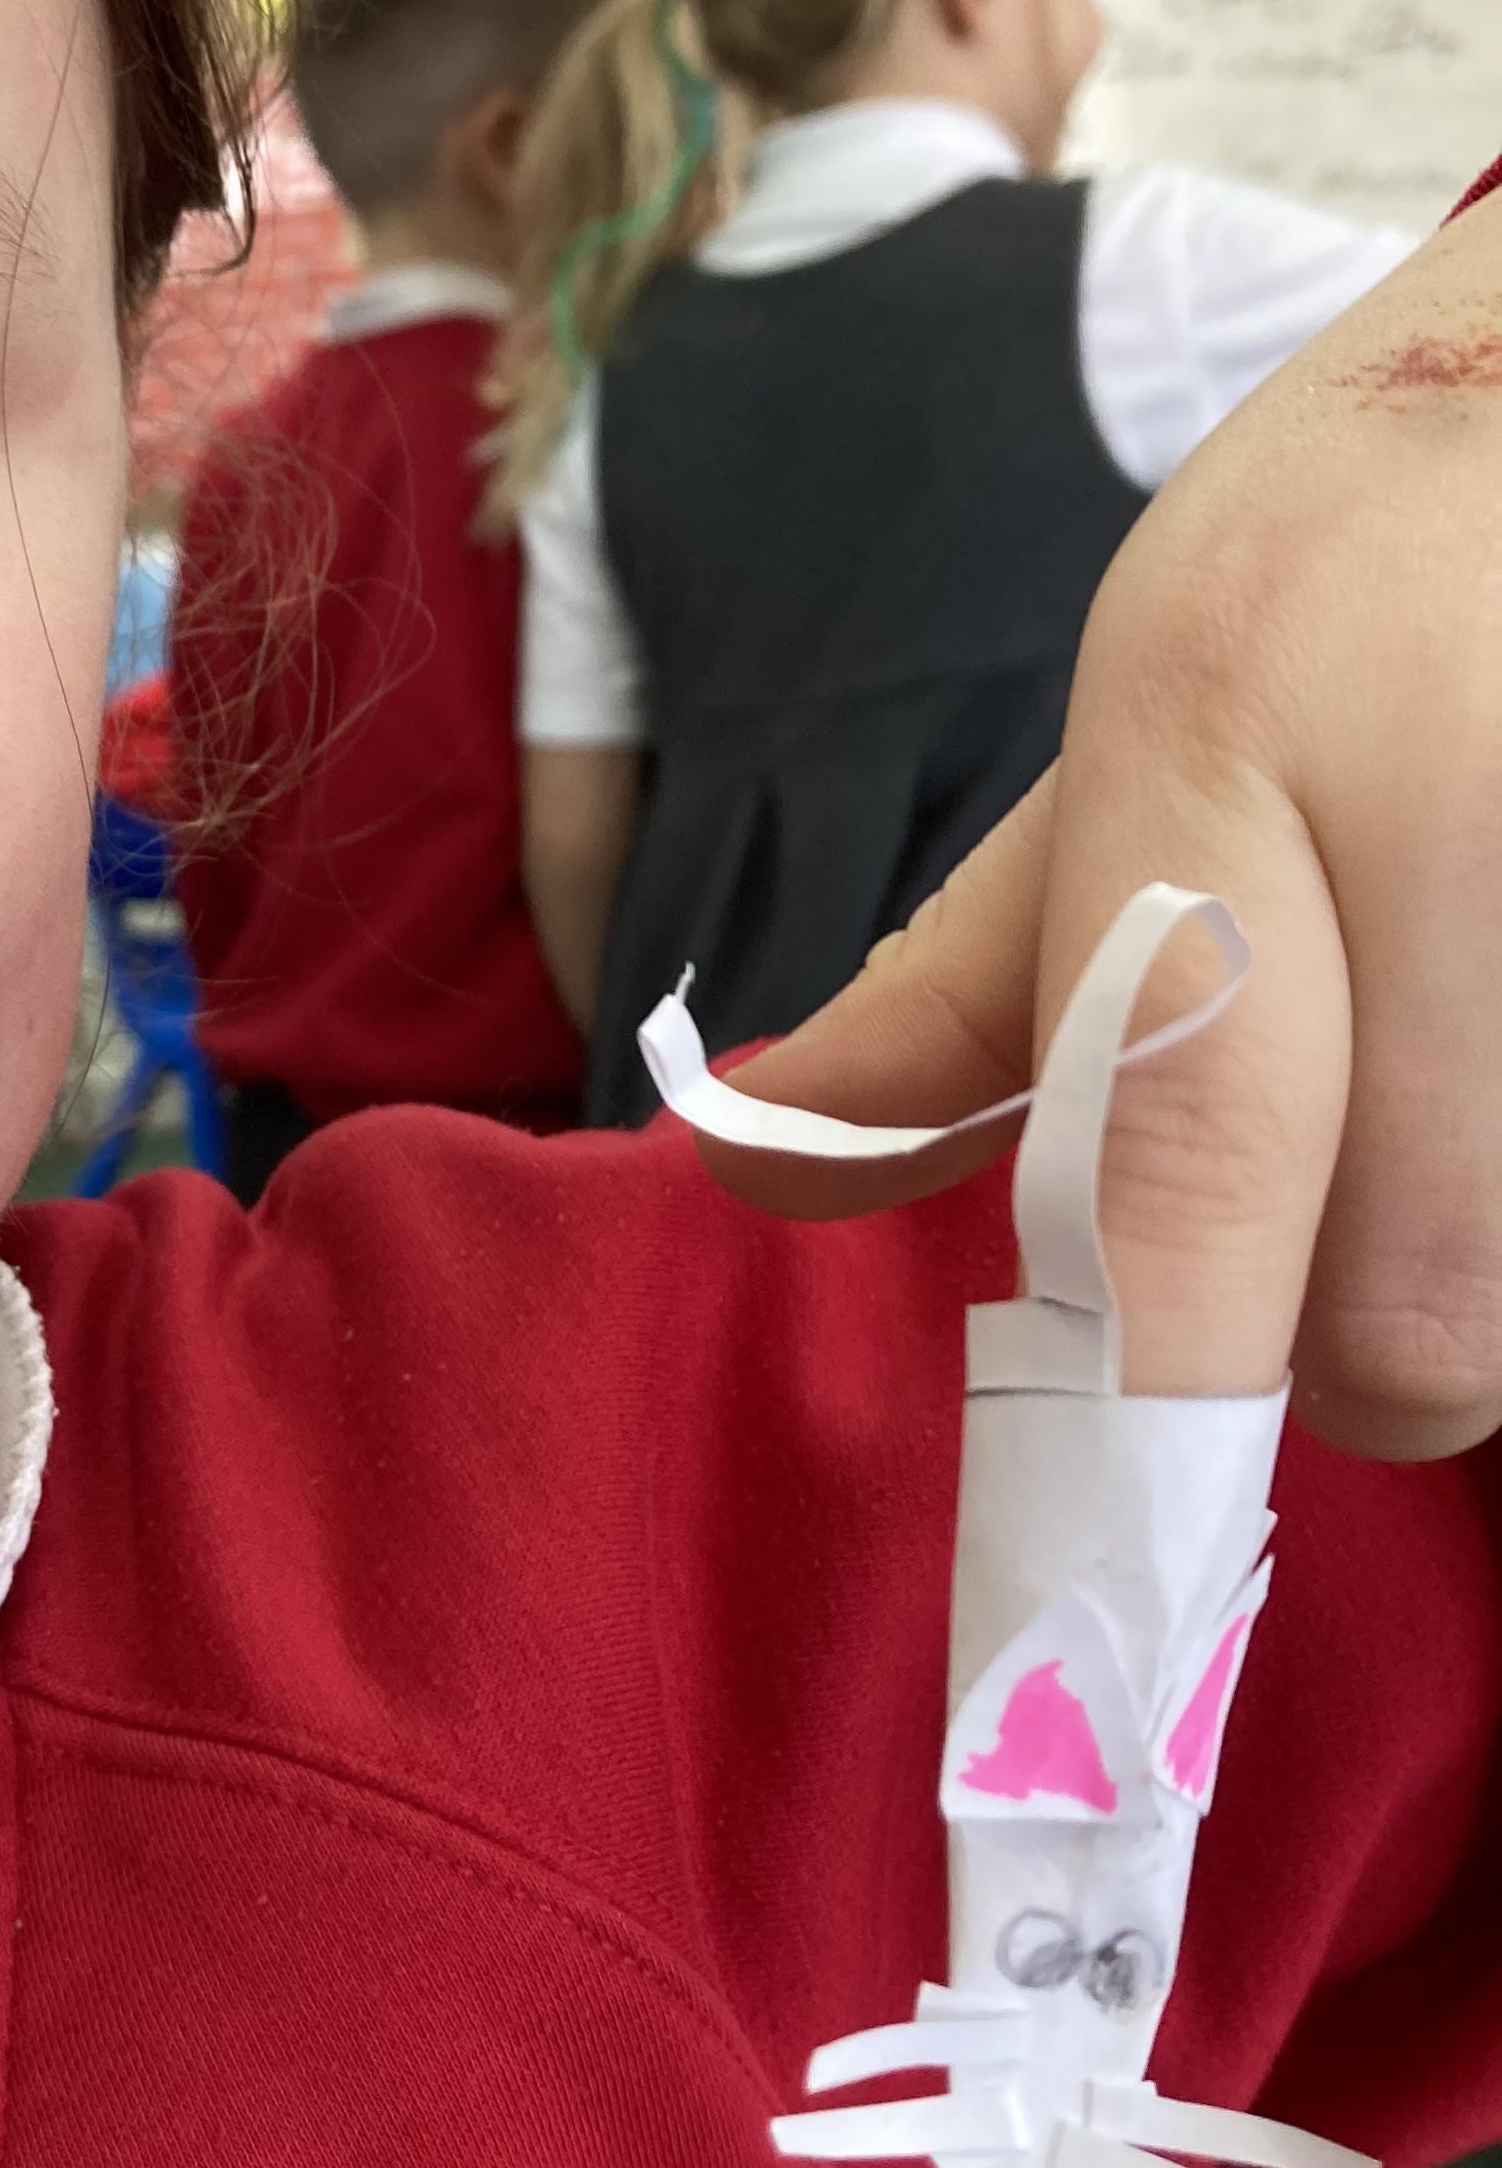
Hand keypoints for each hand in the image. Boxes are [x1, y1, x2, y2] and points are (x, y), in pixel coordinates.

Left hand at [705, 190, 1501, 1450]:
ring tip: (1458, 1085)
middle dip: (1359, 1356)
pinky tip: (1497, 1066)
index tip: (1107, 1596)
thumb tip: (741, 1172)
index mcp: (1225, 748)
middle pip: (1415, 1327)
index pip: (1193, 1140)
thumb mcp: (1135, 733)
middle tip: (1342, 1213)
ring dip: (1479, 1281)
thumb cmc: (1350, 571)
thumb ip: (966, 993)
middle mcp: (1445, 818)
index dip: (1165, 1398)